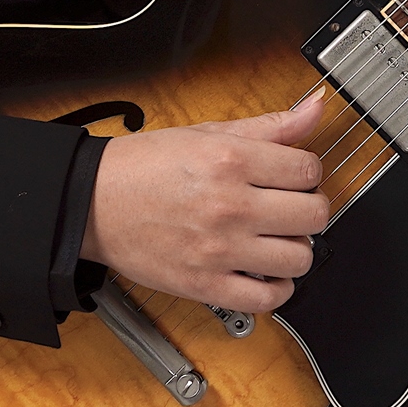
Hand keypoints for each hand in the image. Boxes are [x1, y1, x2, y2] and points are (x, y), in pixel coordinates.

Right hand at [79, 92, 328, 312]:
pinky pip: (266, 299)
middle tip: (291, 207)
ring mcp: (220, 249)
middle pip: (313, 214)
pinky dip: (277, 289)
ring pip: (299, 259)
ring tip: (278, 239)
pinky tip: (266, 272)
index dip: (308, 173)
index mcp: (232, 160)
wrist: (92, 202)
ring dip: (296, 249)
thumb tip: (315, 107)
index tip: (296, 177)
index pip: (309, 170)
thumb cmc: (145, 167)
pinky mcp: (205, 285)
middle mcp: (230, 205)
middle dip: (308, 209)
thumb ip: (269, 125)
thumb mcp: (208, 133)